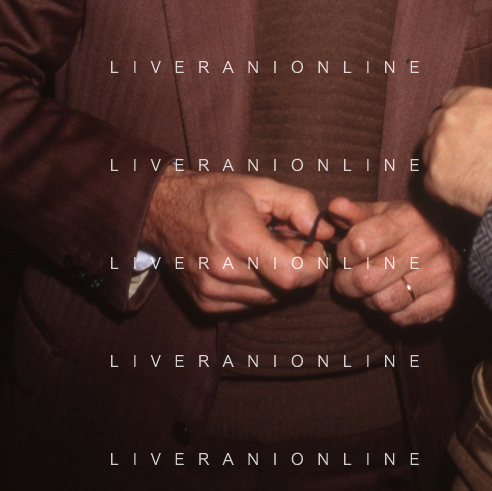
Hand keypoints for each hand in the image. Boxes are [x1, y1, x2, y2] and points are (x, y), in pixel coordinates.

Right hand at [142, 169, 333, 313]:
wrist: (165, 209)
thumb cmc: (215, 194)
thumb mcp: (261, 186)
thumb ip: (300, 206)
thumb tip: (326, 232)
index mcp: (239, 237)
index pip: (293, 275)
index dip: (314, 265)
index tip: (313, 246)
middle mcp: (223, 270)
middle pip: (283, 288)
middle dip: (297, 266)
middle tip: (286, 240)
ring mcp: (211, 291)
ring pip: (269, 299)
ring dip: (277, 278)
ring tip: (264, 248)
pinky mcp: (204, 303)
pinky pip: (248, 304)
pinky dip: (258, 287)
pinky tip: (247, 262)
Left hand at [327, 196, 459, 325]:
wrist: (454, 247)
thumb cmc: (409, 229)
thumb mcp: (384, 213)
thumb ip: (356, 212)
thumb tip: (334, 208)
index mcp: (407, 218)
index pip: (358, 244)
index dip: (343, 253)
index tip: (345, 254)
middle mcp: (426, 245)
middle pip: (365, 279)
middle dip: (346, 282)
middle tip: (347, 278)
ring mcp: (438, 274)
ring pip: (382, 302)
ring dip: (367, 299)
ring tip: (370, 287)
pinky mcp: (445, 299)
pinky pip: (401, 317)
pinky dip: (390, 312)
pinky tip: (392, 294)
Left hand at [423, 85, 491, 215]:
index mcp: (473, 97)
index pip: (451, 100)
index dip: (460, 116)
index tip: (467, 130)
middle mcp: (450, 117)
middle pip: (436, 124)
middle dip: (448, 139)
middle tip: (467, 156)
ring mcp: (439, 146)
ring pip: (429, 153)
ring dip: (444, 163)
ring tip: (468, 177)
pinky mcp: (435, 178)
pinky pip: (432, 183)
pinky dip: (445, 190)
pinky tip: (466, 194)